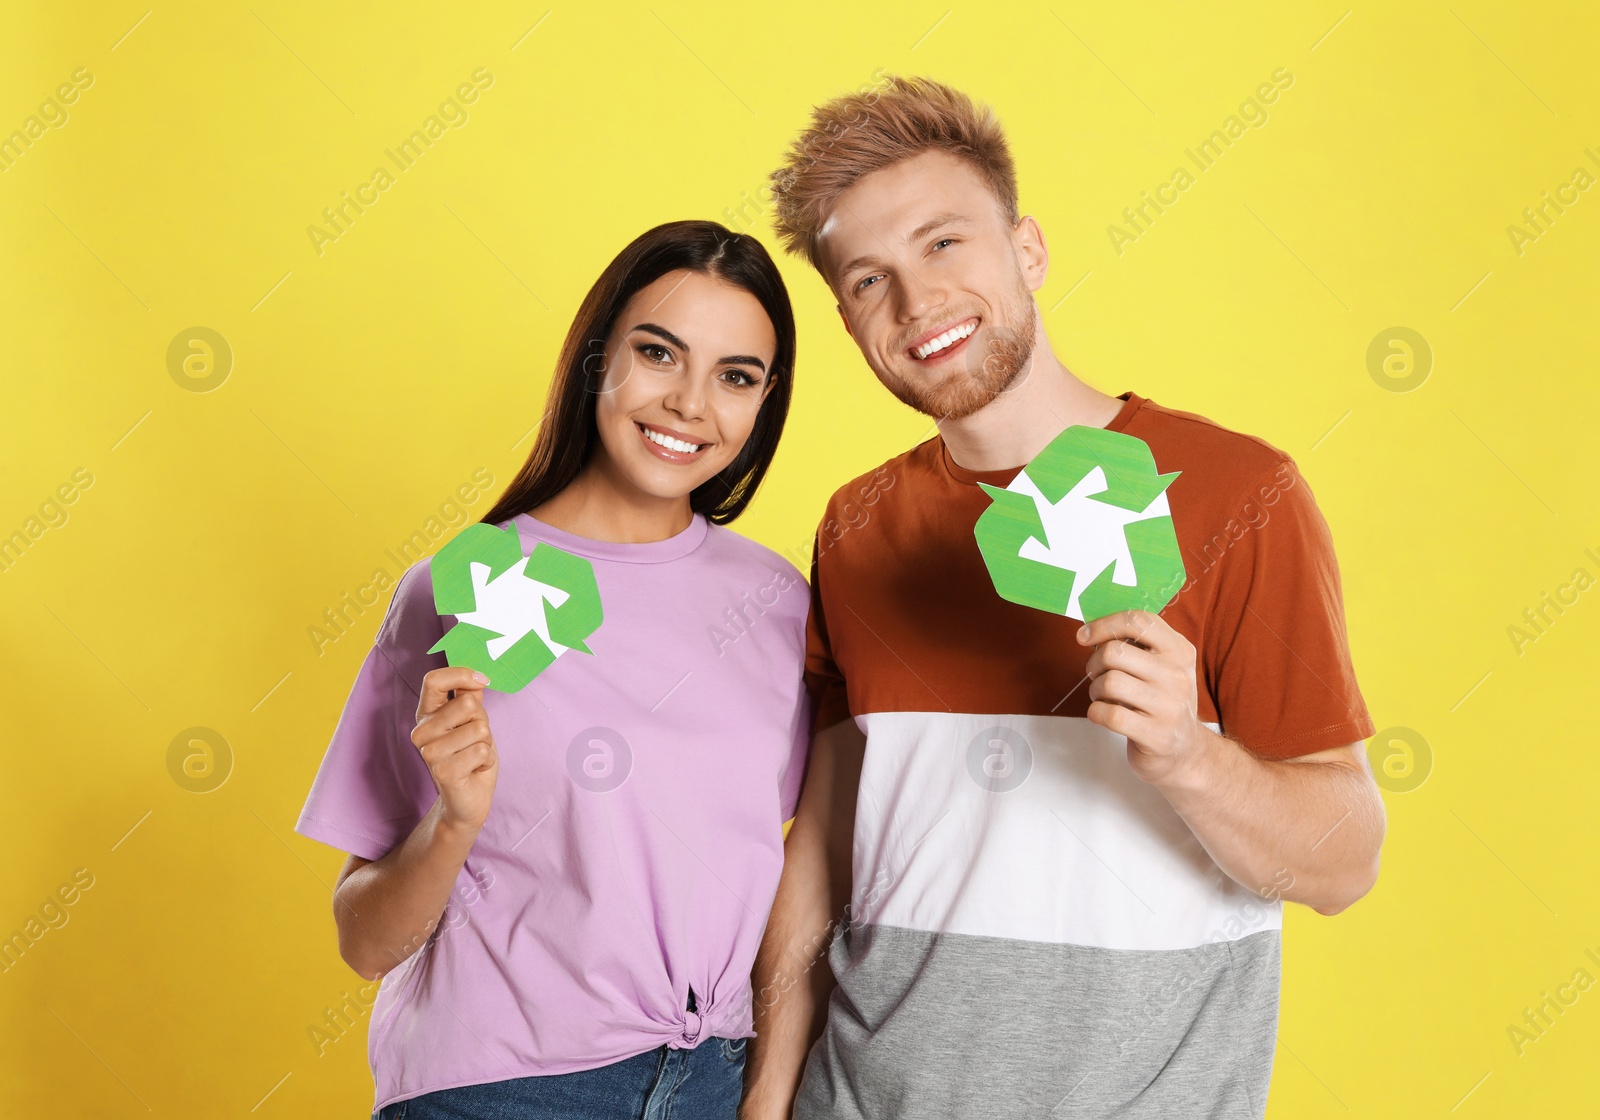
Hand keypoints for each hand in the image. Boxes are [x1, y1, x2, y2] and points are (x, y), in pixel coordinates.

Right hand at [412, 666, 498, 833]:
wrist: (468, 800)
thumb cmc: (470, 756)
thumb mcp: (472, 721)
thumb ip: (469, 696)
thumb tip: (476, 674)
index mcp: (426, 714)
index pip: (433, 680)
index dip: (461, 675)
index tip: (482, 681)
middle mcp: (421, 732)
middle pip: (467, 704)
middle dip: (483, 720)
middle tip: (475, 739)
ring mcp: (429, 753)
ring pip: (479, 728)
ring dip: (486, 743)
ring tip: (474, 756)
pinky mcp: (443, 772)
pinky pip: (482, 751)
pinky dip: (487, 760)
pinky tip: (475, 770)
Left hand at [1077, 610, 1207, 787]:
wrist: (1184, 752)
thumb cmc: (1161, 703)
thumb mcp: (1162, 667)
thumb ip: (1137, 645)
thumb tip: (1092, 628)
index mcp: (1179, 651)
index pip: (1139, 621)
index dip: (1104, 624)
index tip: (1084, 636)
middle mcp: (1178, 675)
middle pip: (1115, 652)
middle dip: (1094, 663)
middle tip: (1096, 675)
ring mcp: (1169, 706)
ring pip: (1110, 682)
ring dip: (1095, 690)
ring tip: (1102, 697)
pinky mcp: (1156, 735)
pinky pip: (1109, 714)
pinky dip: (1096, 713)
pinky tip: (1103, 714)